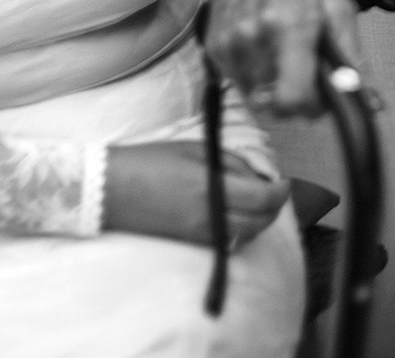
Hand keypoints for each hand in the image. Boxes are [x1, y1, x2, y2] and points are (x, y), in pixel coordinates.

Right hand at [102, 141, 289, 246]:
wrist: (111, 188)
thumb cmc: (152, 161)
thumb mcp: (196, 150)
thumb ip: (233, 163)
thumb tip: (260, 177)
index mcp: (212, 188)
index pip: (264, 198)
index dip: (281, 191)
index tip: (283, 181)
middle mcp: (210, 217)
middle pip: (261, 222)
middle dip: (274, 207)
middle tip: (273, 190)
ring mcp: (200, 235)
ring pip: (246, 235)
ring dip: (259, 220)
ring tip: (254, 200)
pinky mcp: (191, 243)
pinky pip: (227, 241)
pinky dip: (240, 229)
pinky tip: (234, 212)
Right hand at [205, 0, 363, 116]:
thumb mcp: (339, 10)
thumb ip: (353, 59)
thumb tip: (370, 103)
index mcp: (291, 26)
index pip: (293, 98)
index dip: (311, 108)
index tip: (320, 98)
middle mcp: (254, 36)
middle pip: (273, 105)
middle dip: (293, 98)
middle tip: (305, 74)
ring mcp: (229, 42)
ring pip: (255, 98)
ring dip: (272, 87)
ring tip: (284, 54)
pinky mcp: (213, 46)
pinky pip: (238, 82)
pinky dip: (254, 75)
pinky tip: (264, 47)